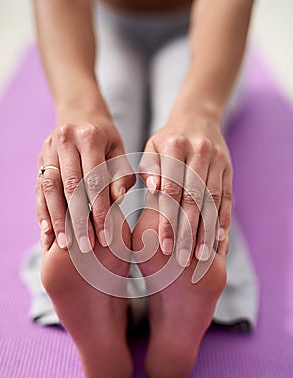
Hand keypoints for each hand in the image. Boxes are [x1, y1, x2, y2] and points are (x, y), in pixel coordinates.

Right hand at [36, 112, 134, 252]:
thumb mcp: (119, 151)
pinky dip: (43, 212)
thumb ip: (121, 176)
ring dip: (57, 220)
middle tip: (85, 247)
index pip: (94, 181)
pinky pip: (39, 189)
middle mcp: (65, 142)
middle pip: (70, 188)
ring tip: (64, 245)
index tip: (105, 236)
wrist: (79, 113)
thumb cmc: (105, 138)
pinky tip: (47, 232)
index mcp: (89, 137)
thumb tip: (117, 201)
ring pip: (50, 189)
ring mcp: (48, 151)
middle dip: (78, 220)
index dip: (99, 211)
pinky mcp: (40, 160)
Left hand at [138, 114, 232, 266]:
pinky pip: (227, 197)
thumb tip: (154, 190)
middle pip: (194, 199)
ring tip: (202, 257)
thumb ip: (149, 169)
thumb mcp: (151, 148)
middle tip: (182, 259)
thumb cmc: (167, 140)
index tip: (164, 246)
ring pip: (213, 201)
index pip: (171, 190)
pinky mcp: (229, 169)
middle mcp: (199, 153)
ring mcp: (217, 161)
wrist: (198, 117)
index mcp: (174, 147)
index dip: (168, 220)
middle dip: (188, 232)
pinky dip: (224, 219)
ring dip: (208, 231)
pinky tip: (220, 239)